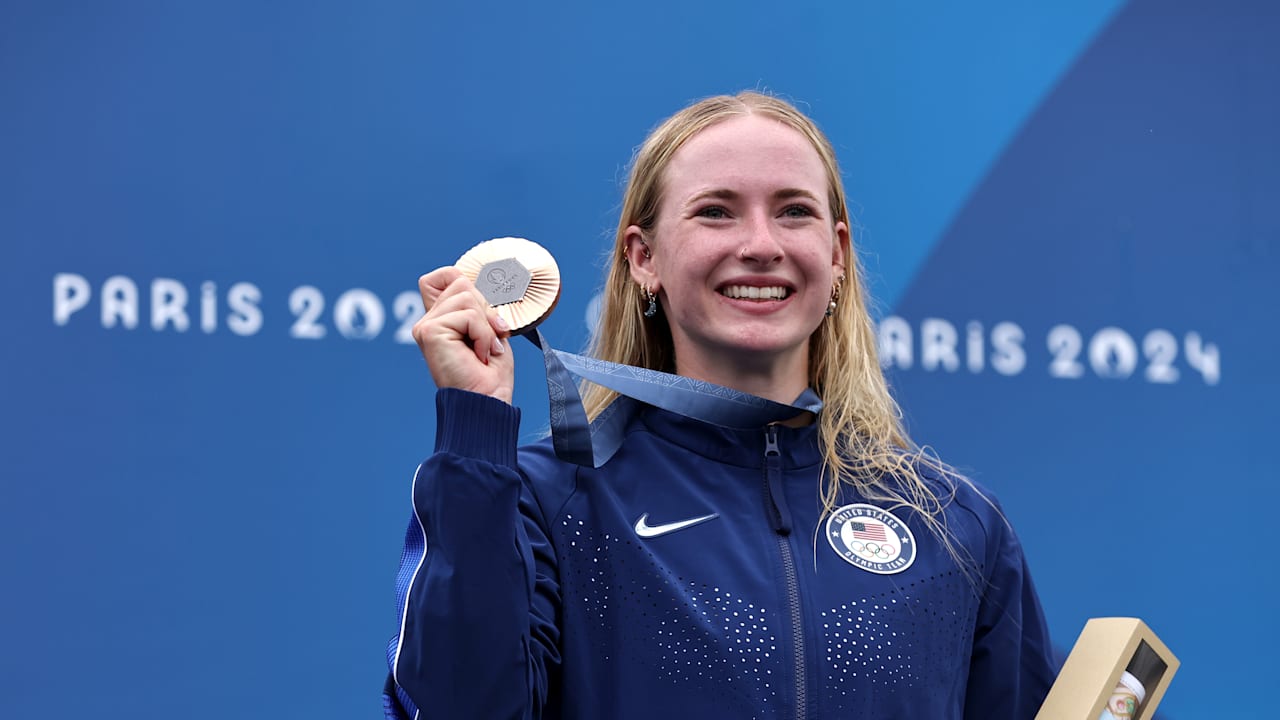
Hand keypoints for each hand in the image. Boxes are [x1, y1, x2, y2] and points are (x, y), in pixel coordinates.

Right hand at [412, 267, 514, 403]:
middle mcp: (428, 321)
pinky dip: (483, 334)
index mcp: (440, 318)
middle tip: (491, 341)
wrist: (488, 401)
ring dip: (486, 325)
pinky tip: (479, 355)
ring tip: (485, 350)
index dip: (468, 284)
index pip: (446, 276)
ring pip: (466, 296)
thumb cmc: (491, 373)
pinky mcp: (429, 331)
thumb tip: (478, 281)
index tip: (486, 318)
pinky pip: (468, 315)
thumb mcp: (490, 329)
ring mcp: (425, 326)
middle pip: (461, 283)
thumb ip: (479, 305)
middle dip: (486, 310)